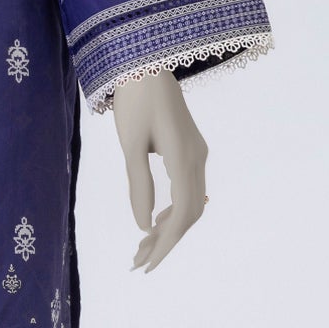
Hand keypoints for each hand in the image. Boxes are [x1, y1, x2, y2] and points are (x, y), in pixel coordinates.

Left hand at [110, 68, 208, 273]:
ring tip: (142, 246)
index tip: (146, 264)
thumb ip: (138, 184)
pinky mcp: (191, 148)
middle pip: (190, 213)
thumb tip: (142, 226)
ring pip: (191, 202)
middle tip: (138, 262)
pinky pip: (188, 188)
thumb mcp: (130, 144)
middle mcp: (198, 158)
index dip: (165, 243)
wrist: (146, 62)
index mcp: (184, 158)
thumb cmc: (134, 100)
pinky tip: (156, 219)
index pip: (181, 213)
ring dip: (169, 227)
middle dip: (166, 241)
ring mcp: (197, 153)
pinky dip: (173, 209)